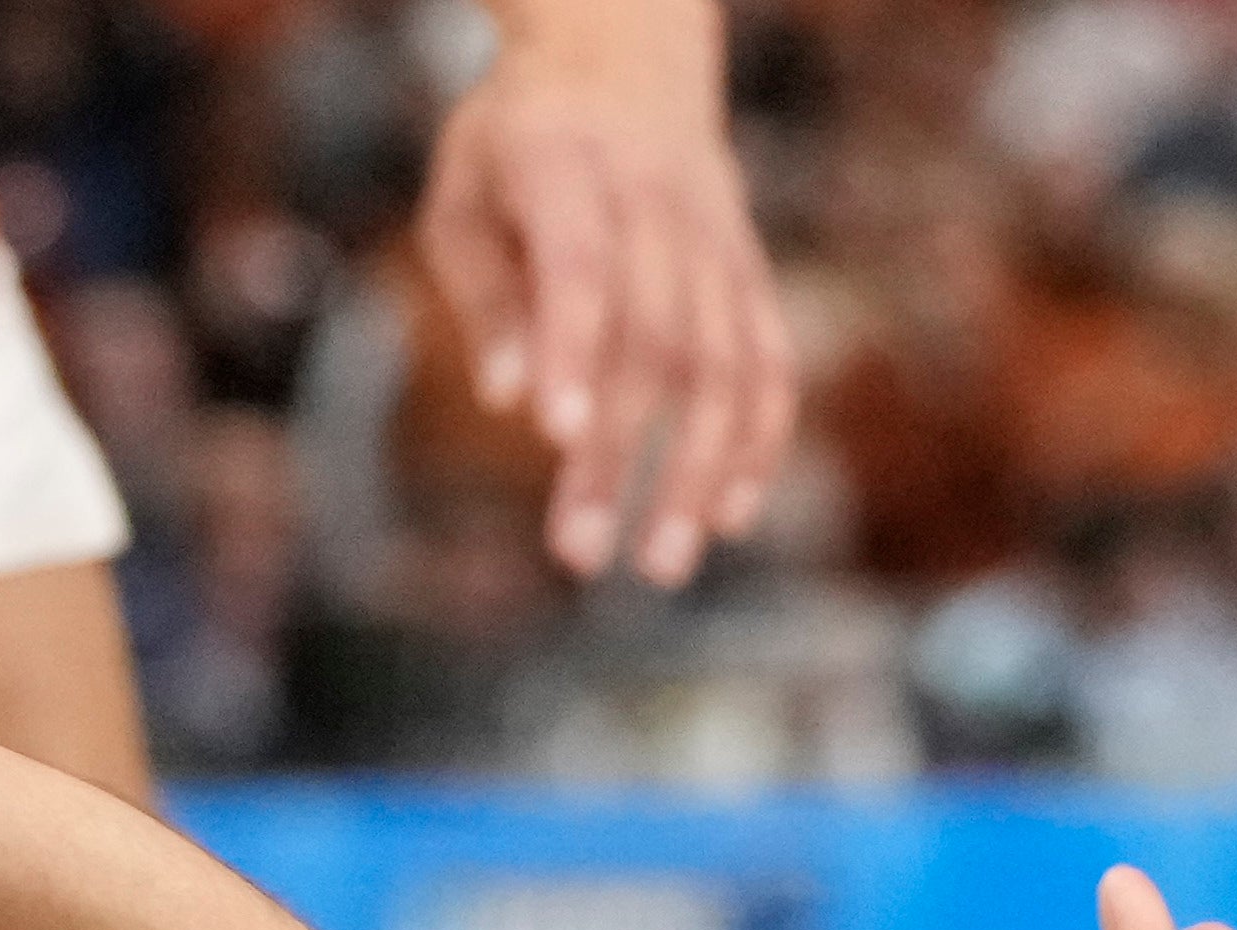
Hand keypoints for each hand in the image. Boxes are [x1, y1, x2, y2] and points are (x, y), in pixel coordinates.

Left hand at [417, 0, 792, 584]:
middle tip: (580, 553)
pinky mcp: (751, 272)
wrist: (626, 59)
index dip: (574, 350)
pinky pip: (770, 363)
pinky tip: (732, 515)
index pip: (584, 266)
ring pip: (724, 365)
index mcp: (567, 165)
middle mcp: (657, 202)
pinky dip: (758, 442)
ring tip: (663, 563)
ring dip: (696, 472)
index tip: (553, 440)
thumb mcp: (465, 192)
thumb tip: (510, 399)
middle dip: (620, 453)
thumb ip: (484, 294)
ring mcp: (716, 240)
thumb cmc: (519, 143)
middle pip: (655, 339)